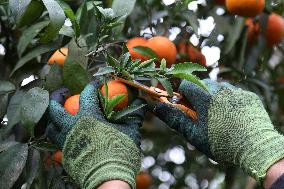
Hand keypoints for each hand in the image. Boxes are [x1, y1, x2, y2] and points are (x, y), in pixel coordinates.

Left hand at [46, 81, 144, 188]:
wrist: (110, 178)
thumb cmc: (121, 152)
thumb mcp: (131, 131)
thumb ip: (134, 114)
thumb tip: (141, 101)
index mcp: (88, 117)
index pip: (86, 95)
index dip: (91, 87)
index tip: (95, 85)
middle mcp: (72, 128)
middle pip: (56, 110)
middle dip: (56, 100)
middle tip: (59, 95)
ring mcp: (67, 144)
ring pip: (51, 129)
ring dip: (53, 121)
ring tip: (57, 118)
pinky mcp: (66, 158)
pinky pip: (56, 146)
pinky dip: (58, 139)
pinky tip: (64, 139)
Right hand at [153, 79, 283, 183]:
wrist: (256, 149)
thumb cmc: (221, 143)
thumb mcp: (193, 133)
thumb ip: (174, 117)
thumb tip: (154, 106)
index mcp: (205, 97)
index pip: (186, 84)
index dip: (182, 94)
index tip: (185, 106)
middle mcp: (221, 89)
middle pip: (202, 84)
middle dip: (197, 95)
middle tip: (200, 112)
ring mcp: (236, 91)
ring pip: (218, 87)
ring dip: (213, 96)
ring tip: (217, 115)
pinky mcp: (248, 95)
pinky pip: (233, 92)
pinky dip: (228, 100)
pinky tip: (231, 115)